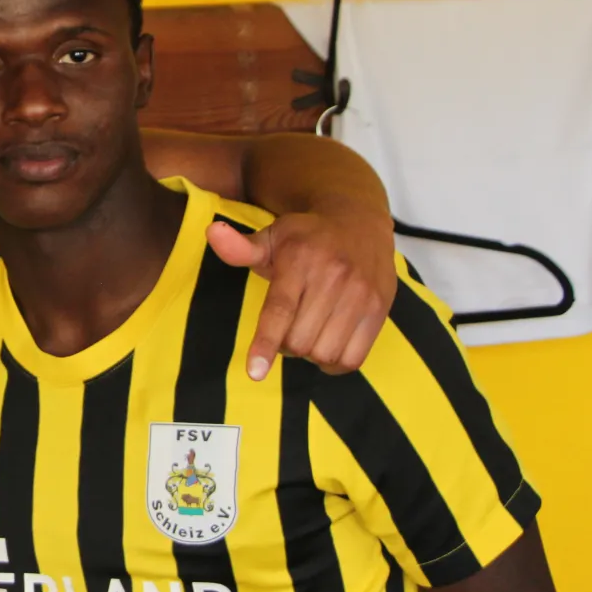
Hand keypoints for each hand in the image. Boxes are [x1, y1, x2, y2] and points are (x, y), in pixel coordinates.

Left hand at [206, 208, 395, 381]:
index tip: (255, 372)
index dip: (266, 343)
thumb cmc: (306, 236)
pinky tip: (327, 345)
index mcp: (299, 259)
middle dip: (284, 345)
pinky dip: (334, 363)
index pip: (280, 310)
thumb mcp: (271, 237)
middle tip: (285, 330)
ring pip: (325, 352)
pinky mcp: (379, 309)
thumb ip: (240, 248)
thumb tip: (212, 233)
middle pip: (300, 340)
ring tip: (307, 334)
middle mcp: (333, 276)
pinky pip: (353, 358)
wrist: (358, 220)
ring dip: (309, 355)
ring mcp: (360, 294)